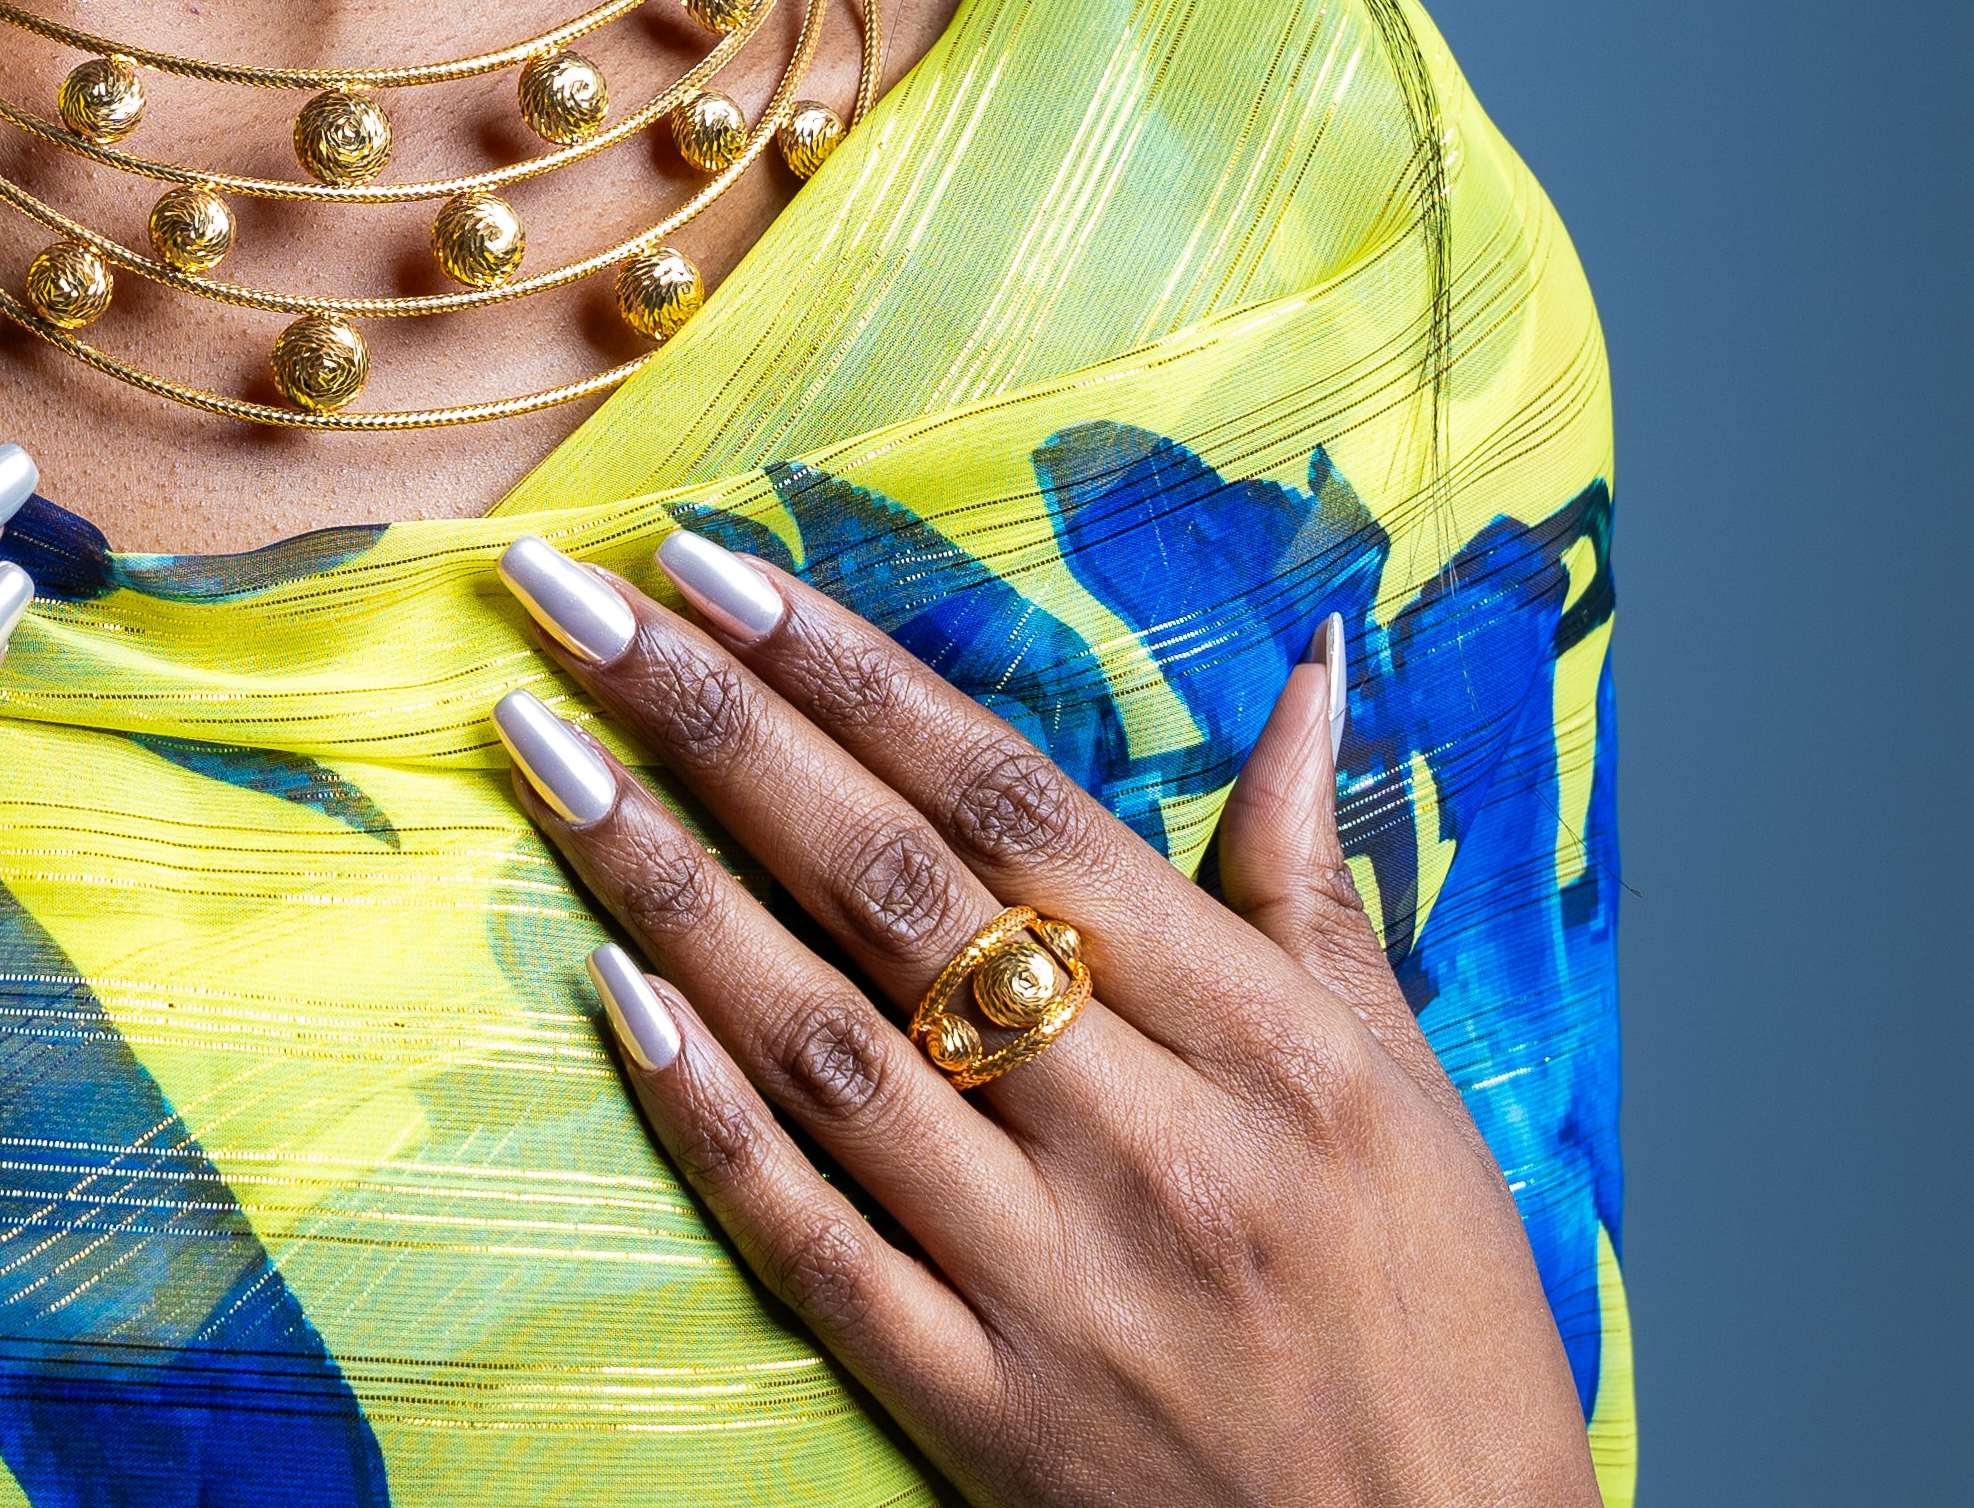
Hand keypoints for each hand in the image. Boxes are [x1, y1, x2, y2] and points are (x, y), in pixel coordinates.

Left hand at [488, 532, 1599, 1507]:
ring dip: (661, 881)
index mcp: (1266, 1036)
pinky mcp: (976, 1406)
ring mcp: (1054, 1277)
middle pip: (893, 889)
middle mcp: (1155, 1138)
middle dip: (716, 721)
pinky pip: (808, 1233)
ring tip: (540, 750)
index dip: (852, 675)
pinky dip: (698, 1108)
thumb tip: (1302, 672)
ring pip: (822, 1040)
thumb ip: (1310, 874)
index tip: (716, 567)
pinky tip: (603, 985)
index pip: (1013, 805)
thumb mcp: (1405, 1083)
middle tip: (575, 602)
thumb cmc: (1434, 1321)